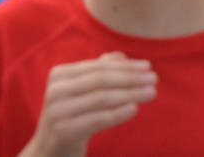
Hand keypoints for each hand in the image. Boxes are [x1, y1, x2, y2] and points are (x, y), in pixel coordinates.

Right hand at [23, 52, 156, 155]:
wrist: (49, 151)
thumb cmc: (71, 116)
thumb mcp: (81, 92)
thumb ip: (98, 72)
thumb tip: (120, 56)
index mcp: (59, 75)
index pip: (99, 67)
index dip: (125, 66)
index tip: (148, 66)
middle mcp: (55, 91)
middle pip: (102, 80)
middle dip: (131, 78)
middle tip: (154, 79)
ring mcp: (57, 112)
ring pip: (102, 98)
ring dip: (131, 94)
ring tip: (151, 93)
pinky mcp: (63, 131)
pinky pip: (96, 119)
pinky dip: (117, 113)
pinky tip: (134, 109)